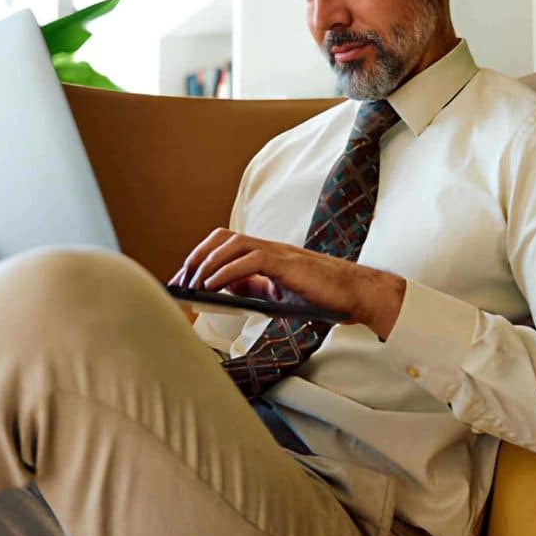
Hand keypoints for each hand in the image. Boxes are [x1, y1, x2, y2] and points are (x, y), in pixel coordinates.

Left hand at [169, 228, 405, 339]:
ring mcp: (278, 253)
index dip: (199, 259)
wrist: (356, 295)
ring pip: (231, 244)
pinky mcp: (287, 264)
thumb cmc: (321, 296)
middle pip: (221, 238)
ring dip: (206, 264)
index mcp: (266, 253)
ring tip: (191, 286)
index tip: (181, 282)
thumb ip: (253, 288)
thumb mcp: (278, 294)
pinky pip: (249, 261)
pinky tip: (212, 288)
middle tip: (180, 283)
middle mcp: (269, 247)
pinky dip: (226, 272)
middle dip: (196, 258)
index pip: (224, 244)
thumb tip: (223, 290)